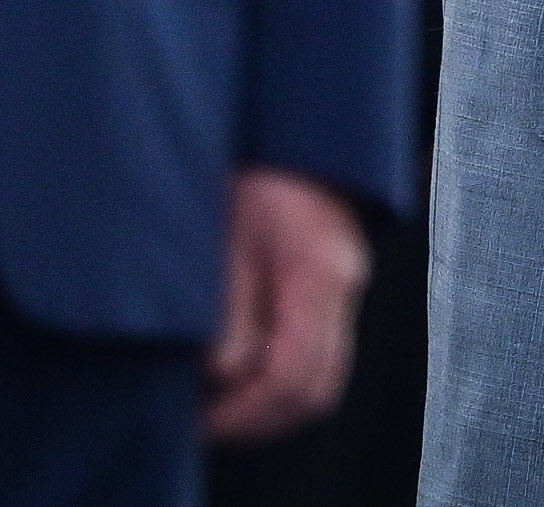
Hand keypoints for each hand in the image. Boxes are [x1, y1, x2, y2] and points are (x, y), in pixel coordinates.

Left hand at [202, 168, 367, 441]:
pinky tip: (238, 370)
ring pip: (322, 379)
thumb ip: (227, 305)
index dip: (241, 413)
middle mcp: (345, 285)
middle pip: (315, 391)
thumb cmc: (252, 166)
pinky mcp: (336, 283)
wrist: (295, 120)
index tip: (195, 421)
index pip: (291, 376)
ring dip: (269, 404)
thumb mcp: (225, 229)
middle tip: (201, 422)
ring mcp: (347, 285)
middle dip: (257, 419)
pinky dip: (280, 377)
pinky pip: (318, 354)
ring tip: (216, 402)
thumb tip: (220, 373)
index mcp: (319, 273)